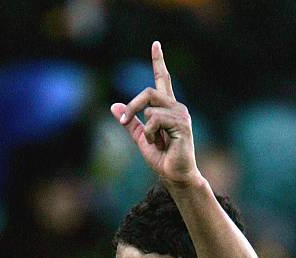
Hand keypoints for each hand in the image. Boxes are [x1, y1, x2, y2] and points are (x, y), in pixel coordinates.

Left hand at [111, 41, 201, 185]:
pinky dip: (150, 134)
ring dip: (145, 128)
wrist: (175, 175)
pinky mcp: (182, 124)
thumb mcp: (140, 138)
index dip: (158, 62)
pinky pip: (155, 119)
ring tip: (155, 142)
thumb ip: (130, 122)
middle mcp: (176, 107)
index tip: (155, 44)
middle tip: (124, 121)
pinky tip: (161, 144)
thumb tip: (113, 106)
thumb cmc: (162, 159)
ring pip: (150, 107)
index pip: (162, 80)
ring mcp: (181, 114)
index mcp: (167, 109)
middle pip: (148, 92)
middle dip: (133, 106)